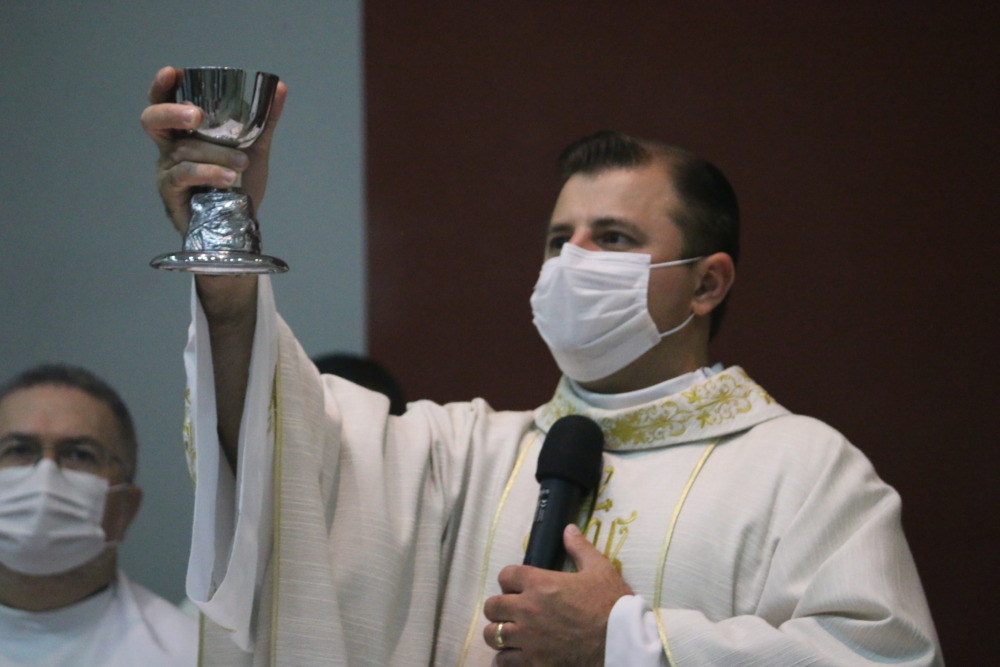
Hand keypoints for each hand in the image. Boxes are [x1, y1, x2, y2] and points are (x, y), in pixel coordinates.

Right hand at [139, 66, 286, 234]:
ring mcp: (167, 170)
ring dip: (215, 154)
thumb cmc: (239, 184)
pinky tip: (229, 178)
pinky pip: (184, 175)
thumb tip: (279, 87)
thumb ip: (264, 119)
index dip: (162, 87)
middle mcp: (170, 147)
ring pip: (183, 151)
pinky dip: (209, 173)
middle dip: (171, 112)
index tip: (173, 72)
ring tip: (243, 162)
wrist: (239, 225)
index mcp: (185, 132)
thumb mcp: (255, 147)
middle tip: (195, 114)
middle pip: (153, 120)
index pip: (164, 103)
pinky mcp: (170, 192)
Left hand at [482, 524, 633, 665]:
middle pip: (492, 606)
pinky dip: (507, 657)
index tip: (519, 586)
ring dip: (499, 632)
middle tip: (513, 610)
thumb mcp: (599, 569)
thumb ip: (580, 548)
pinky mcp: (534, 662)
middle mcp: (528, 610)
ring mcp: (529, 639)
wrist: (622, 641)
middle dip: (500, 606)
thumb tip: (569, 529)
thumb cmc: (612, 603)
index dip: (510, 580)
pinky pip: (503, 661)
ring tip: (512, 633)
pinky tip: (517, 654)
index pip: (505, 575)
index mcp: (540, 584)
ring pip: (492, 634)